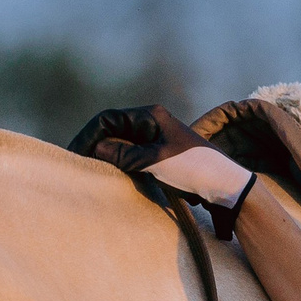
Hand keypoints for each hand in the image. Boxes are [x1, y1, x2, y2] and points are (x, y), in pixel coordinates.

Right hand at [68, 105, 251, 206]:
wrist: (225, 185)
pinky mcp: (158, 155)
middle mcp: (151, 122)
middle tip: (78, 165)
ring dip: (106, 155)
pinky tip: (111, 174)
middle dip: (94, 145)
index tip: (76, 153)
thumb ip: (123, 155)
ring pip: (120, 144)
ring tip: (91, 171)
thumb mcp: (154, 161)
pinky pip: (131, 155)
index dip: (89, 135)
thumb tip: (95, 149)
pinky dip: (119, 163)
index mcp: (150, 115)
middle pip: (112, 130)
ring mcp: (154, 138)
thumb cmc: (193, 168)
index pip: (108, 118)